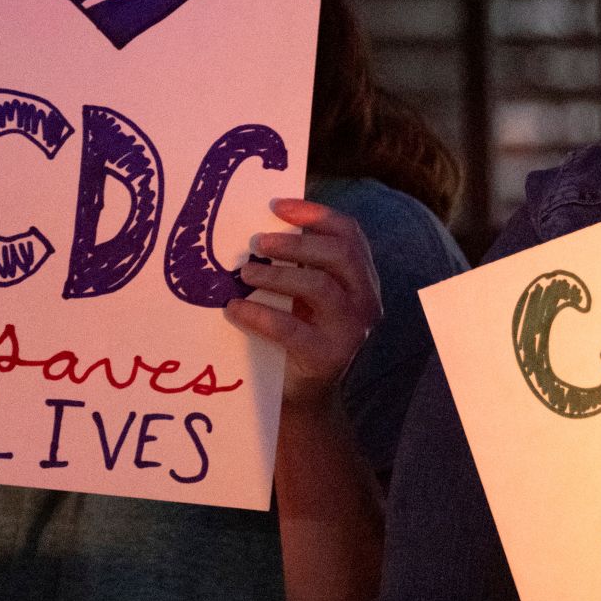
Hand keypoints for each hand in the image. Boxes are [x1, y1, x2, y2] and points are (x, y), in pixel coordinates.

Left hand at [225, 198, 383, 406]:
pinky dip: (259, 315)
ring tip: (245, 272)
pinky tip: (234, 309)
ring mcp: (352, 330)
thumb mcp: (305, 294)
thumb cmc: (300, 334)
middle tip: (258, 241)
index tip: (276, 205)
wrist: (304, 396)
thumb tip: (260, 223)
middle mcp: (366, 300)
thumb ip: (299, 264)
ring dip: (277, 274)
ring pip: (321, 286)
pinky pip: (291, 329)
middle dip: (296, 243)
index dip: (314, 214)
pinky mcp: (328, 357)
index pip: (349, 233)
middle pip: (340, 254)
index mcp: (362, 278)